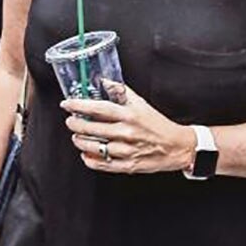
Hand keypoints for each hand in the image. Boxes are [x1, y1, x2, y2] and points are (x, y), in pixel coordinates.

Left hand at [60, 79, 195, 174]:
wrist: (177, 146)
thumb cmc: (158, 124)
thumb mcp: (141, 103)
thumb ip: (121, 91)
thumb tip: (104, 80)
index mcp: (129, 115)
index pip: (98, 109)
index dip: (79, 105)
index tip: (67, 104)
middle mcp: (127, 133)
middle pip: (91, 128)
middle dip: (75, 124)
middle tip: (70, 121)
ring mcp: (127, 150)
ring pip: (94, 147)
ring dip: (80, 141)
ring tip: (77, 136)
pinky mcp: (128, 165)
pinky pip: (103, 164)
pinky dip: (90, 159)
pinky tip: (86, 154)